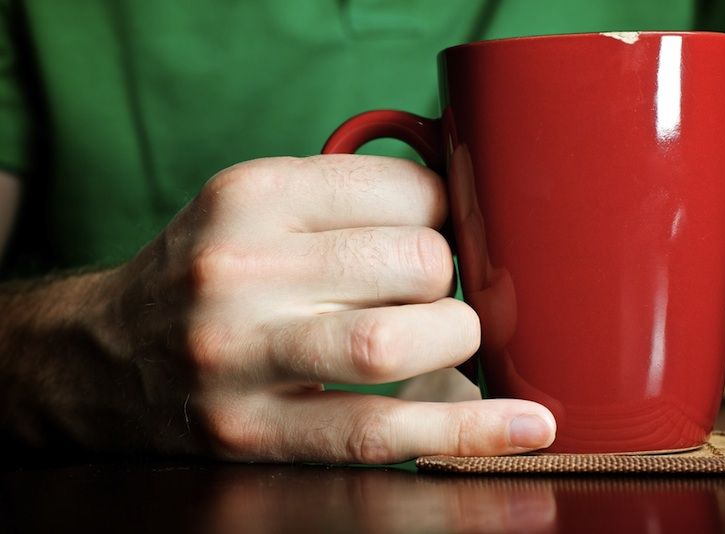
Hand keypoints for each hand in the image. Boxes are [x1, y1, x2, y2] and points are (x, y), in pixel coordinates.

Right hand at [105, 155, 554, 462]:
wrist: (106, 356)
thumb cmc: (207, 274)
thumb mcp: (258, 208)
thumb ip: (350, 202)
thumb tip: (469, 217)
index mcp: (252, 195)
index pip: (407, 188)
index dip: (449, 213)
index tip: (446, 232)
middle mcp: (239, 269)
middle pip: (416, 263)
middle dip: (452, 281)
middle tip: (434, 291)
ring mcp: (241, 355)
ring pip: (396, 343)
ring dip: (454, 342)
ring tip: (446, 340)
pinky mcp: (253, 433)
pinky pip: (381, 434)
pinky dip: (466, 432)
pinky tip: (526, 428)